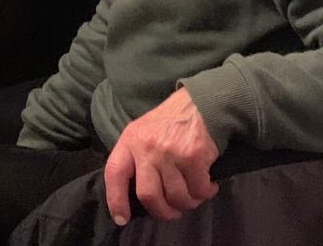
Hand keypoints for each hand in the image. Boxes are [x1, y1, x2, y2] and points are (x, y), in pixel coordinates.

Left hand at [102, 88, 218, 224]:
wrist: (202, 103)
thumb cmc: (170, 122)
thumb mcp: (143, 131)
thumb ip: (136, 157)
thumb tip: (134, 193)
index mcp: (130, 140)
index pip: (115, 173)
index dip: (116, 199)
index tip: (121, 218)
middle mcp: (147, 147)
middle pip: (148, 195)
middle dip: (162, 212)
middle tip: (172, 212)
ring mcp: (170, 152)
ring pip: (176, 197)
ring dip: (188, 203)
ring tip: (193, 196)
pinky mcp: (193, 156)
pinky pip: (198, 190)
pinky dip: (205, 193)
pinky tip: (208, 186)